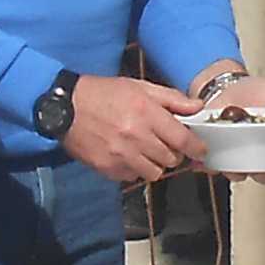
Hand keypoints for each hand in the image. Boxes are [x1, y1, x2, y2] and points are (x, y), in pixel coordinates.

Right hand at [60, 72, 205, 183]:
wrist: (64, 107)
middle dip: (173, 153)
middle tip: (165, 144)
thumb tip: (197, 107)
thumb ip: (171, 99)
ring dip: (155, 164)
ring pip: (154, 173)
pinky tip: (127, 155)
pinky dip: (134, 169)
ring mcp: (121, 155)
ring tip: (146, 151)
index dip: (196, 147)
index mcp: (145, 113)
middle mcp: (135, 136)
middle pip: (171, 159)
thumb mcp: (139, 87)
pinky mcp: (108, 168)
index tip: (199, 150)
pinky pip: (132, 177)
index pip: (182, 139)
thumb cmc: (102, 93)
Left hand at [192, 73, 264, 180]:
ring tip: (232, 165)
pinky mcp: (216, 151)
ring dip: (235, 171)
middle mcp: (258, 154)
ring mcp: (236, 154)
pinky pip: (213, 164)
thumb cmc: (256, 92)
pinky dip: (209, 164)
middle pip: (263, 174)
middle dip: (261, 173)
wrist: (226, 86)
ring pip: (238, 172)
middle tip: (259, 165)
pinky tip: (206, 161)